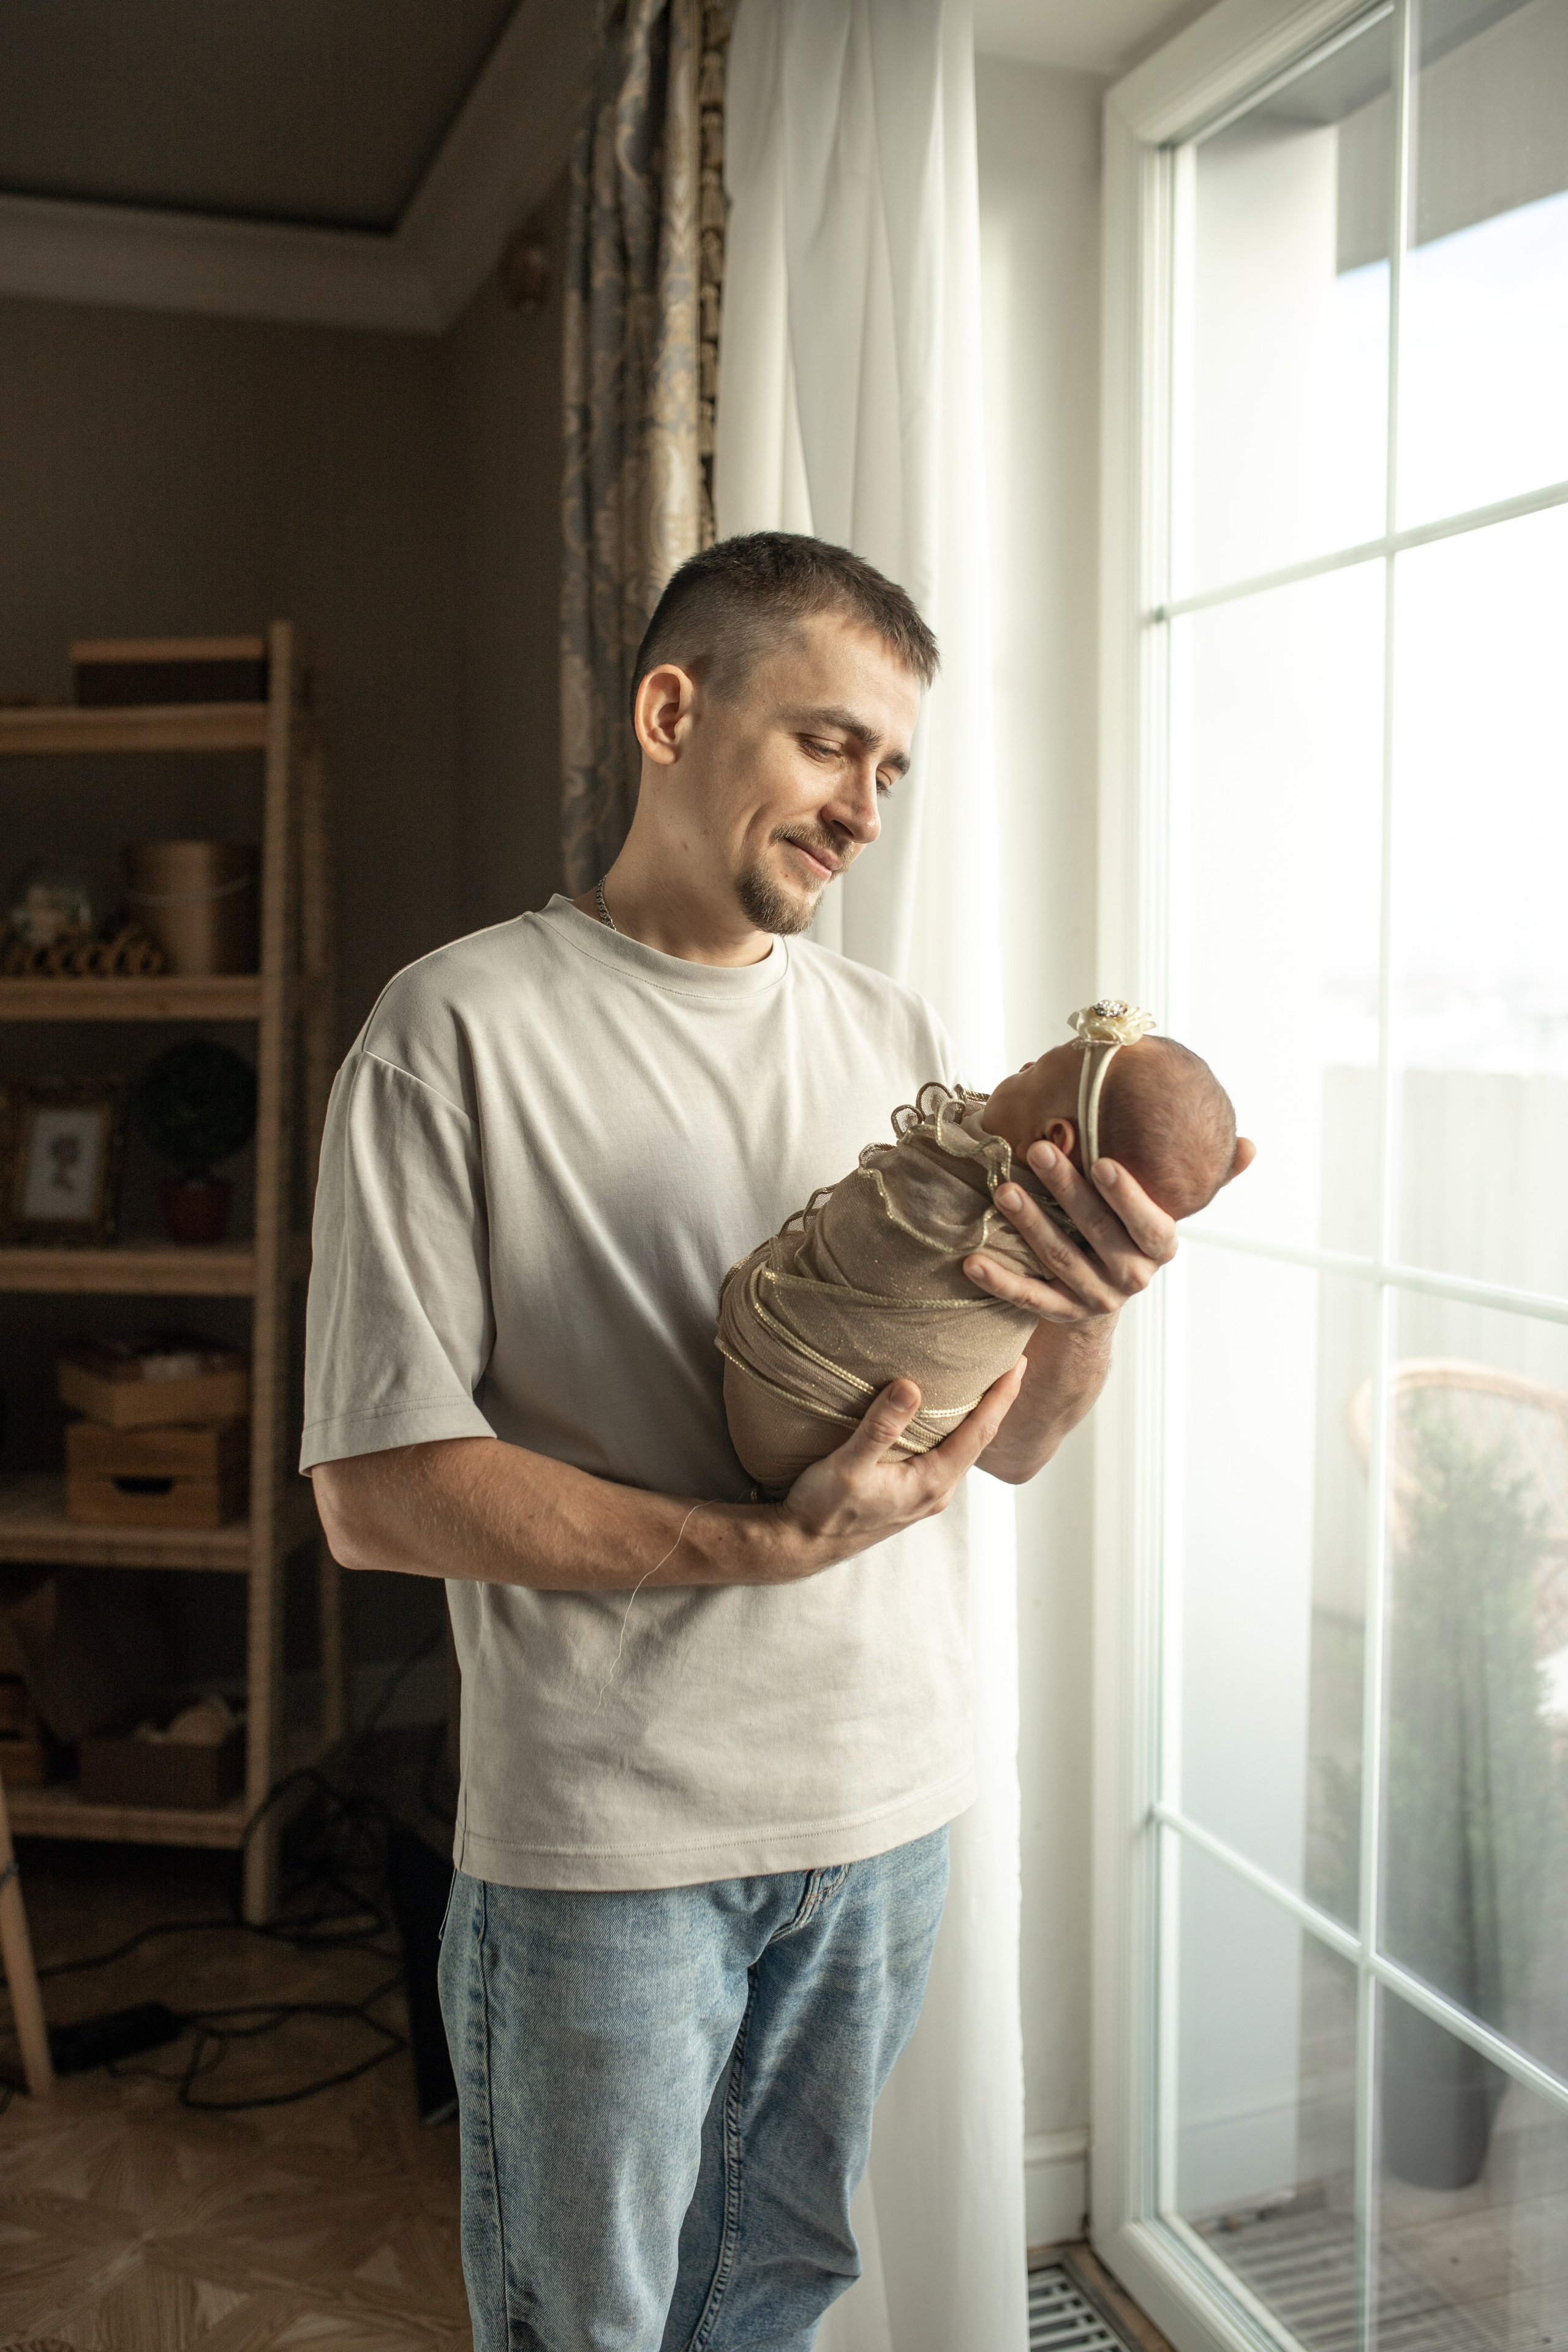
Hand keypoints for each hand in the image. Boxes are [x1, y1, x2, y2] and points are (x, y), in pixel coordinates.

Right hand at [775, 1363, 1025, 1569]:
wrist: (801, 1545)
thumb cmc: (823, 1510)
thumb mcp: (847, 1465)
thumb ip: (880, 1427)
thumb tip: (911, 1387)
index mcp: (931, 1483)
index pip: (979, 1432)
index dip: (1002, 1396)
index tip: (1019, 1363)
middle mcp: (937, 1490)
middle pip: (980, 1439)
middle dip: (998, 1401)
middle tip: (1011, 1362)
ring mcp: (926, 1494)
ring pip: (963, 1448)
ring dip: (978, 1415)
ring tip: (987, 1382)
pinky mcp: (912, 1492)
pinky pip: (945, 1454)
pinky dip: (955, 1429)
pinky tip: (946, 1414)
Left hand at [963, 1142, 1176, 1330]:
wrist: (1102, 1294)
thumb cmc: (1119, 1230)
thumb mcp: (1139, 1209)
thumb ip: (1140, 1173)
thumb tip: (1193, 1128)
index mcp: (1159, 1246)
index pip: (1149, 1223)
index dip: (1127, 1196)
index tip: (1101, 1162)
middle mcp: (1133, 1275)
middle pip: (1098, 1231)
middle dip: (1066, 1189)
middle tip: (1037, 1151)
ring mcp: (1097, 1297)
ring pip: (1059, 1258)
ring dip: (1030, 1222)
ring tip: (1003, 1191)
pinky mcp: (1062, 1312)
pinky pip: (1028, 1296)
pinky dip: (1000, 1280)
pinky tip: (973, 1262)